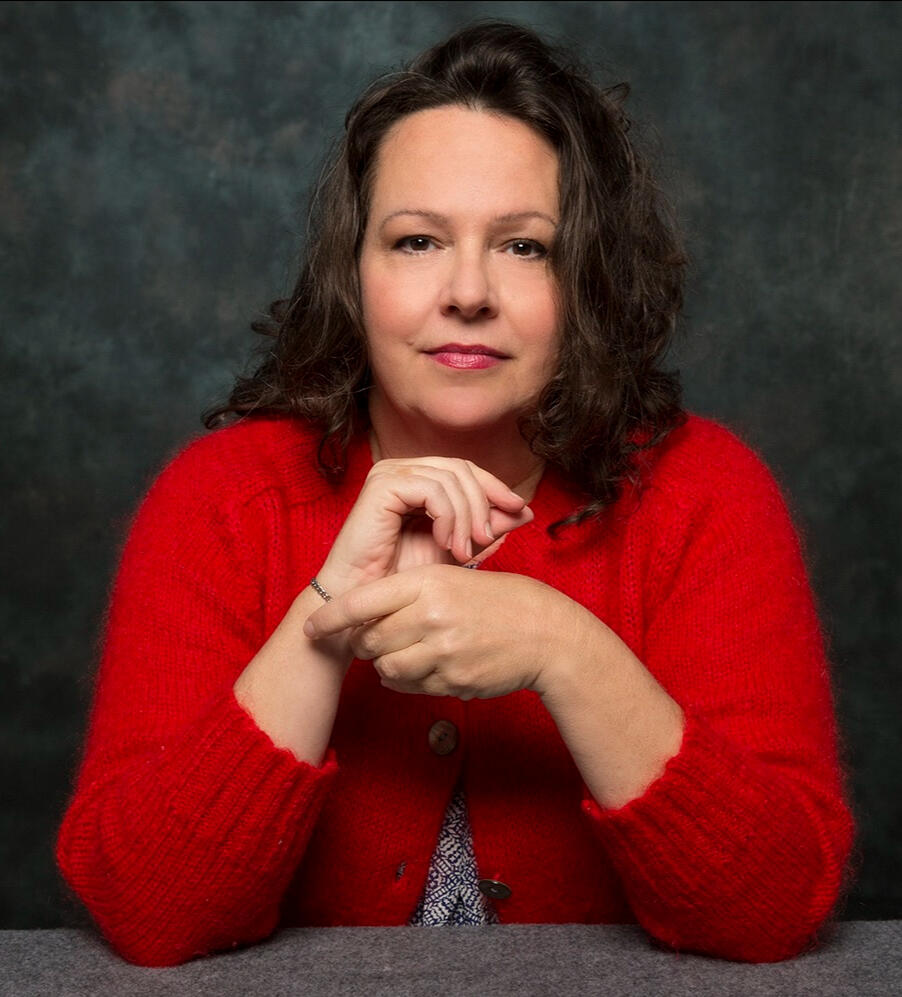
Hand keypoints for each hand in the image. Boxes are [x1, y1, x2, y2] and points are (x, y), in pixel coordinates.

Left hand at [303, 564, 569, 699]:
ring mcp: (442, 651)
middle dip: (365, 644)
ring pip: (385, 667)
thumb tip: (368, 620)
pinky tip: (423, 667)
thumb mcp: (456, 578)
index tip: (312, 627)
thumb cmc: (500, 601)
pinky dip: (407, 680)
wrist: (546, 633)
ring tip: (403, 653)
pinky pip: (410, 686)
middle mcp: (431, 617)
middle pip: (369, 640)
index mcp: (429, 583)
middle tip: (373, 641)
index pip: (363, 602)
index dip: (332, 618)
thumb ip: (412, 595)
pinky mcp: (452, 680)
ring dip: (386, 664)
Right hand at [317, 458, 532, 595]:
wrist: (366, 605)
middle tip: (487, 539)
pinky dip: (447, 516)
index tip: (521, 510)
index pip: (466, 470)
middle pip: (461, 468)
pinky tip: (445, 544)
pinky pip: (432, 489)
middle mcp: (402, 470)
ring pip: (451, 477)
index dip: (495, 487)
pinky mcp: (382, 485)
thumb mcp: (457, 549)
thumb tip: (525, 510)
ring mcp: (390, 473)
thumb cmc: (403, 580)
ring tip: (465, 550)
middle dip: (484, 502)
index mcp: (417, 479)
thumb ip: (486, 528)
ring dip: (465, 516)